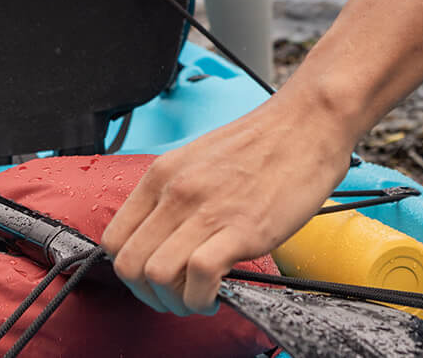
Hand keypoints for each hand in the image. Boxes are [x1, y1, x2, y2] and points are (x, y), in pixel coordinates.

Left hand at [101, 93, 353, 314]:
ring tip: (199, 296)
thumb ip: (178, 193)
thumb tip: (165, 236)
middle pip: (129, 266)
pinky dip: (203, 298)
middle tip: (176, 295)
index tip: (153, 279)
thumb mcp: (202, 158)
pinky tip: (218, 293)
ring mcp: (208, 209)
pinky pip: (200, 278)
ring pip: (156, 276)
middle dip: (149, 295)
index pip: (114, 240)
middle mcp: (178, 190)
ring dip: (174, 301)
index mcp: (164, 172)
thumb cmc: (264, 141)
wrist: (308, 120)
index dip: (130, 271)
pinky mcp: (241, 228)